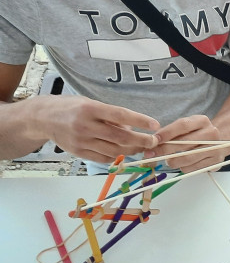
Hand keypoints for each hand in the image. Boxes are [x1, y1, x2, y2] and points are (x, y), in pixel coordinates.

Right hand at [42, 95, 158, 162]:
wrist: (42, 118)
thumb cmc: (71, 108)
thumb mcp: (91, 104)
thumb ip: (111, 116)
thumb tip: (132, 129)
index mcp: (90, 109)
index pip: (120, 115)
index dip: (140, 121)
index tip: (155, 125)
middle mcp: (85, 126)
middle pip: (121, 138)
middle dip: (141, 141)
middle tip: (153, 141)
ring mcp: (82, 141)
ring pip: (115, 151)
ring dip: (132, 151)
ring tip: (141, 147)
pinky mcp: (79, 153)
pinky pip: (105, 159)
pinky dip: (118, 157)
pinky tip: (124, 152)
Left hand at [147, 115, 229, 172]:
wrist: (223, 140)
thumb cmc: (199, 133)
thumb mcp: (189, 126)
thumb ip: (173, 131)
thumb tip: (154, 141)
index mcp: (203, 121)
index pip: (182, 126)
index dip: (166, 133)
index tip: (154, 140)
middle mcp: (211, 133)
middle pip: (184, 143)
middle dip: (165, 150)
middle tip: (152, 154)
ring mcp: (216, 148)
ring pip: (188, 158)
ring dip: (174, 162)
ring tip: (168, 161)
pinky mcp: (216, 162)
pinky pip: (194, 168)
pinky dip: (184, 168)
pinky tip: (181, 165)